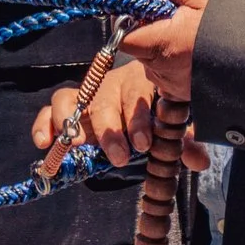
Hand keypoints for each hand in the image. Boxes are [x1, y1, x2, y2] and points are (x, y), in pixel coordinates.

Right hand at [33, 62, 208, 170]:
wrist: (139, 90)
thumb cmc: (156, 108)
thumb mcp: (171, 123)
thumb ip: (184, 140)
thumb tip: (199, 161)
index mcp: (141, 83)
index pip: (138, 97)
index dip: (140, 121)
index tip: (144, 144)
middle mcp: (112, 84)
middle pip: (105, 101)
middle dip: (110, 131)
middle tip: (118, 156)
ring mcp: (87, 93)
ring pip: (73, 99)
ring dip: (71, 123)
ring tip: (76, 145)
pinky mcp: (68, 105)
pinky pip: (50, 109)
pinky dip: (45, 124)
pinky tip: (45, 143)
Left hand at [118, 0, 214, 102]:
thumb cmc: (233, 23)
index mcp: (163, 43)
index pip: (125, 38)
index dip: (128, 23)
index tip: (144, 12)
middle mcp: (163, 69)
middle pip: (139, 50)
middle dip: (150, 33)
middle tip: (174, 19)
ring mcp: (172, 84)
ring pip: (152, 63)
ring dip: (161, 50)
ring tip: (188, 37)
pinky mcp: (183, 93)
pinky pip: (167, 77)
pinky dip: (173, 64)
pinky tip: (194, 53)